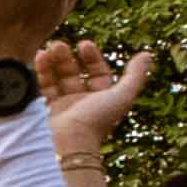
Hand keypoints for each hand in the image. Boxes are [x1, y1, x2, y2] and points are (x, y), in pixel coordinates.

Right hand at [36, 35, 151, 164]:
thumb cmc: (96, 120)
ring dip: (52, 62)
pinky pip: (41, 87)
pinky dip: (40, 72)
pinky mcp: (44, 109)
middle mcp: (80, 102)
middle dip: (67, 57)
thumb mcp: (122, 96)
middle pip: (74, 73)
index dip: (92, 57)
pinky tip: (39, 58)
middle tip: (59, 45)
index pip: (97, 72)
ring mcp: (61, 106)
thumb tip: (147, 55)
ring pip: (56, 78)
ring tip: (48, 49)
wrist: (67, 142)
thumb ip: (135, 75)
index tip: (84, 44)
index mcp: (100, 99)